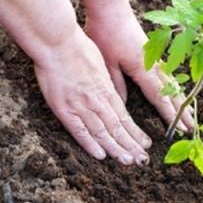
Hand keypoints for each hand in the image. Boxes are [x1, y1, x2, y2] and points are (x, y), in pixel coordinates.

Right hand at [34, 27, 150, 164]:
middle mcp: (97, 100)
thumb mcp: (99, 62)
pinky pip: (79, 131)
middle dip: (131, 145)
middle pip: (117, 127)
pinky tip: (101, 155)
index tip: (145, 143)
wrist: (57, 42)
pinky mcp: (64, 109)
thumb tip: (110, 91)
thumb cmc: (76, 47)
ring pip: (102, 132)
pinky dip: (90, 144)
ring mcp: (81, 106)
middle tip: (143, 160)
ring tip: (128, 161)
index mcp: (106, 89)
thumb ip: (105, 81)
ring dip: (116, 148)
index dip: (135, 132)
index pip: (124, 116)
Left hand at [85, 0, 193, 130]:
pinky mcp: (151, 50)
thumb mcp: (106, 62)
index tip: (180, 129)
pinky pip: (166, 72)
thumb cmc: (104, 32)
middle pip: (171, 91)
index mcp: (141, 68)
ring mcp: (154, 56)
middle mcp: (152, 63)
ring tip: (189, 113)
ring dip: (180, 98)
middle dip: (181, 110)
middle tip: (192, 128)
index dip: (169, 114)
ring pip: (171, 82)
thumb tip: (123, 107)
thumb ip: (116, 84)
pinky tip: (175, 90)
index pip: (159, 96)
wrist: (110, 5)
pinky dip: (173, 85)